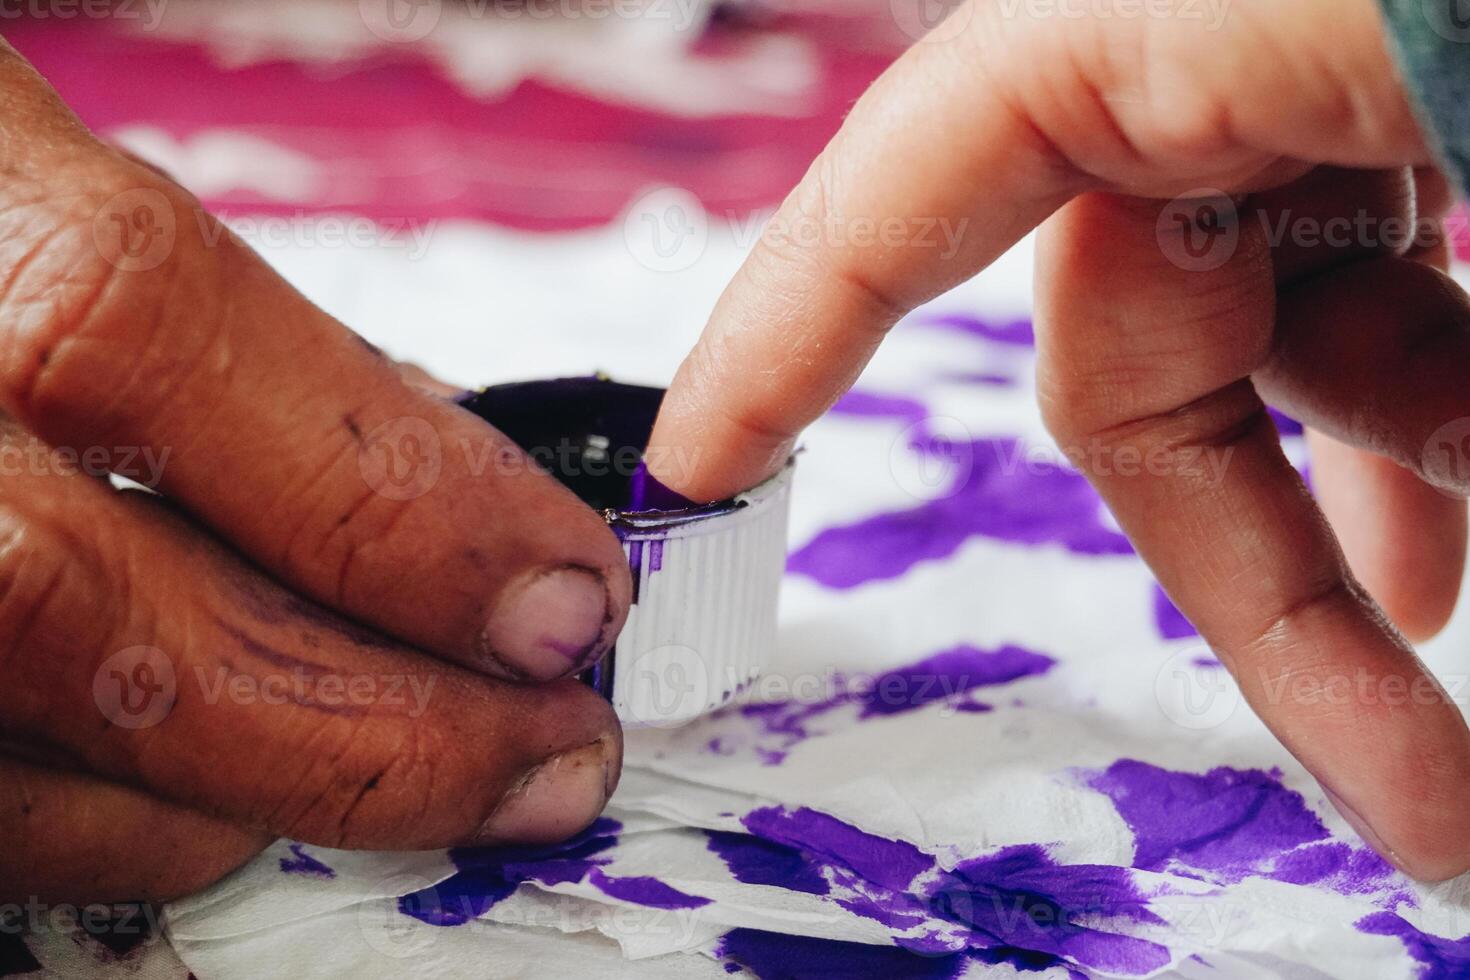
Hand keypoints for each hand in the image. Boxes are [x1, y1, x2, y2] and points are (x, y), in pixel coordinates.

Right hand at [0, 42, 631, 903]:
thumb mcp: (4, 179)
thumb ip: (182, 322)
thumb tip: (425, 469)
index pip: (136, 324)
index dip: (380, 479)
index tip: (563, 589)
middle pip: (81, 596)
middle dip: (374, 709)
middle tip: (549, 748)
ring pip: (11, 751)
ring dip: (268, 791)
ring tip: (430, 774)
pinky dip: (111, 832)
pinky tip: (219, 803)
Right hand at [647, 0, 1469, 877]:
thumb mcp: (1440, 92)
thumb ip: (1324, 296)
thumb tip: (1432, 596)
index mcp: (1175, 15)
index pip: (912, 193)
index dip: (784, 339)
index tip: (699, 468)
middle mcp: (1227, 39)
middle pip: (1148, 354)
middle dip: (1267, 575)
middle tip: (1406, 781)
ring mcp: (1320, 66)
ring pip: (1289, 338)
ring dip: (1392, 494)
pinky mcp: (1403, 84)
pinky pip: (1376, 271)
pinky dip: (1429, 400)